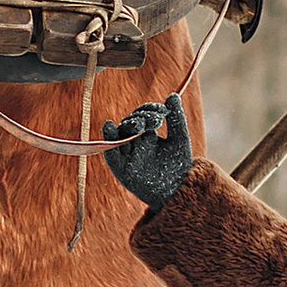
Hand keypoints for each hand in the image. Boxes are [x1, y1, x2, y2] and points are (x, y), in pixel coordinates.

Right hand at [102, 94, 194, 212]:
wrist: (178, 191)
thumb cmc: (179, 167)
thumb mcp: (179, 139)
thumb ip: (176, 118)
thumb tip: (172, 95)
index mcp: (147, 135)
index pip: (142, 115)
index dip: (148, 110)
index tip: (162, 111)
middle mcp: (134, 143)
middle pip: (129, 123)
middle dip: (140, 118)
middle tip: (155, 121)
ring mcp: (126, 155)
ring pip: (118, 135)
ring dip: (127, 126)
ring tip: (138, 125)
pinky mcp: (120, 169)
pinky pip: (110, 153)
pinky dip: (108, 140)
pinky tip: (110, 126)